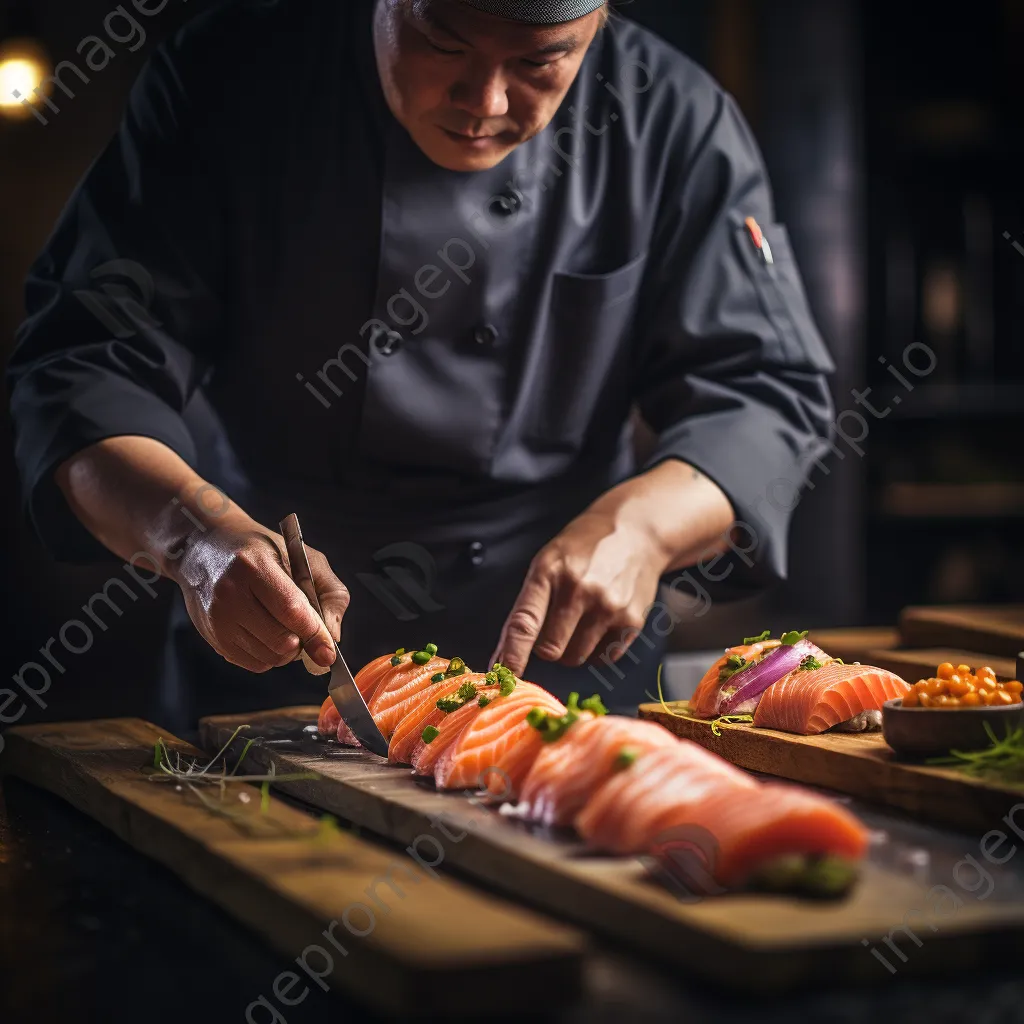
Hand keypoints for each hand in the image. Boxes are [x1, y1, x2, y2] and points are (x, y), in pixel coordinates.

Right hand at [171, 519, 349, 673]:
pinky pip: (253, 664)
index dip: (315, 634)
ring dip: (287, 651)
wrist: (205, 548)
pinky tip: (267, 633)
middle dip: (303, 643)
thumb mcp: (303, 556)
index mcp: (253, 565)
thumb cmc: (259, 550)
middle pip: (280, 641)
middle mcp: (229, 593)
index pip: (290, 610)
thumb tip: (331, 636)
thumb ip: (329, 592)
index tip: (329, 650)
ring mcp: (216, 618)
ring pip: (268, 658)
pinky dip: (269, 656)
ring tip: (285, 627)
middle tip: (306, 628)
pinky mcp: (212, 637)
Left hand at [492, 511, 668, 675]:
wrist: (635, 531)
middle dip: (547, 646)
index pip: (524, 623)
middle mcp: (579, 590)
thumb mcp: (549, 560)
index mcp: (550, 572)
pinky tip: (602, 621)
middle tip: (556, 625)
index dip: (511, 654)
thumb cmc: (584, 547)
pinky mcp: (631, 621)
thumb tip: (506, 654)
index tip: (501, 676)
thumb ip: (530, 602)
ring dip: (572, 648)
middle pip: (550, 650)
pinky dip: (597, 649)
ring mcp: (608, 607)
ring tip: (582, 618)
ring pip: (575, 658)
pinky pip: (603, 657)